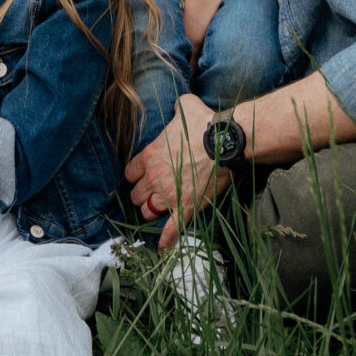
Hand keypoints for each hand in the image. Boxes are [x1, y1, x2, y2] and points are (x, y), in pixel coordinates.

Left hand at [124, 93, 223, 249]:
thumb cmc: (205, 123)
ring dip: (150, 212)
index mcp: (150, 155)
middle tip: (149, 194)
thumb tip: (180, 105)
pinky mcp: (186, 208)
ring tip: (155, 212)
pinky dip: (166, 241)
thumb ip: (177, 108)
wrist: (225, 143)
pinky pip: (171, 229)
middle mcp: (155, 177)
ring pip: (148, 212)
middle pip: (136, 194)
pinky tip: (162, 249)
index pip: (131, 172)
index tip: (141, 176)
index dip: (136, 175)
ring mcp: (169, 195)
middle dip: (141, 195)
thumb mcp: (186, 107)